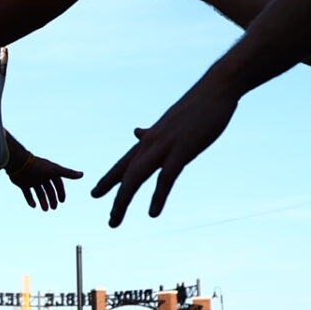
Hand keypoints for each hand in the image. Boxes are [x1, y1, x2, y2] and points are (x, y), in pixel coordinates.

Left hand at [7, 150, 83, 211]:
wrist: (19, 164)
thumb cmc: (38, 166)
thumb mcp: (55, 170)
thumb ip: (68, 173)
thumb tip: (82, 174)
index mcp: (49, 172)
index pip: (57, 183)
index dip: (60, 192)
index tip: (62, 201)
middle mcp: (41, 176)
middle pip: (48, 189)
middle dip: (52, 199)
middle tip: (53, 208)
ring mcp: (31, 180)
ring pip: (39, 193)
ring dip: (42, 201)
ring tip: (45, 209)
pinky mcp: (22, 184)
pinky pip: (27, 194)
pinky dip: (30, 200)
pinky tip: (34, 206)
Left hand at [92, 76, 240, 224]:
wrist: (216, 88)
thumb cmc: (197, 106)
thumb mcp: (169, 122)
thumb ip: (152, 132)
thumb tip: (136, 133)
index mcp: (150, 138)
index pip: (124, 162)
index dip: (109, 179)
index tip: (94, 193)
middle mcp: (152, 142)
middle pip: (126, 174)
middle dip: (115, 198)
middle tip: (109, 221)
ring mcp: (166, 145)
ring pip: (137, 176)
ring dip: (123, 200)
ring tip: (114, 220)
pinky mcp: (183, 149)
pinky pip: (166, 177)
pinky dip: (157, 196)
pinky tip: (152, 213)